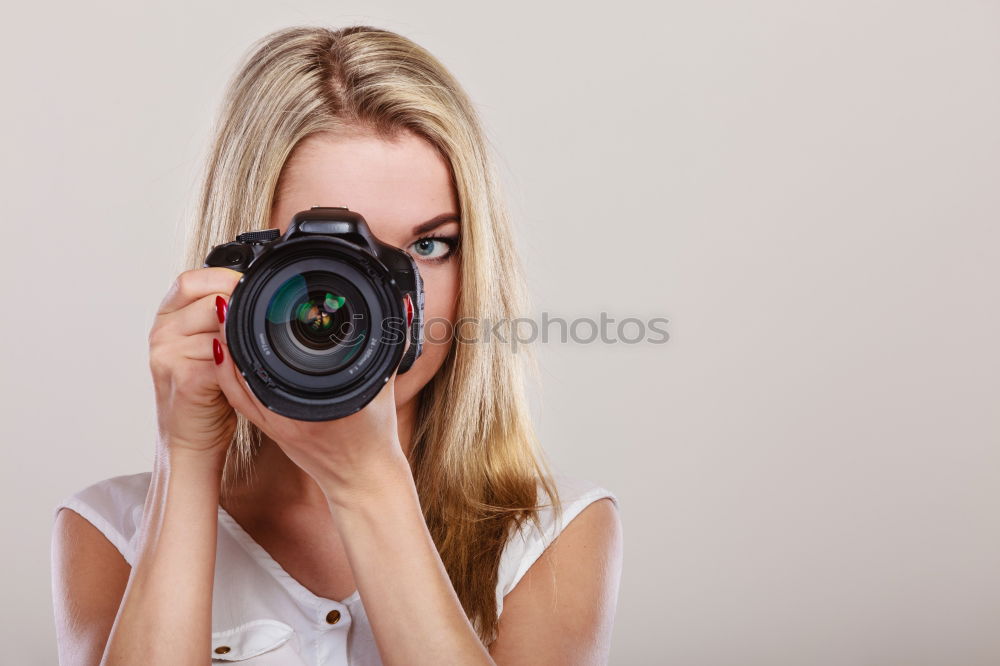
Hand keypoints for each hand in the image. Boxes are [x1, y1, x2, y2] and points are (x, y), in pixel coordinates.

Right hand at [148, 267, 243, 459]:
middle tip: (260, 325)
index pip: (191, 281)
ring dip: (244, 337)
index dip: (223, 279)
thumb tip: (255, 290)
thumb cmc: (205, 392)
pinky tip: (247, 369)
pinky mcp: (187, 379)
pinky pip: (224, 357)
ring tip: (252, 353)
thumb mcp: (207, 346)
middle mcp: (161, 333)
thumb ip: (219, 318)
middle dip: (241, 309)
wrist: (189, 440)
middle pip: (210, 299)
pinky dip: (243, 361)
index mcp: (165, 318)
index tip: (249, 289)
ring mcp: (169, 355)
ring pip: (221, 325)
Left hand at [212, 294, 410, 497]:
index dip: (261, 320)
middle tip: (231, 296)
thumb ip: (392, 343)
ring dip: (227, 346)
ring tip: (223, 315)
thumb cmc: (375, 436)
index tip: (252, 293)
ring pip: (235, 379)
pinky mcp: (268, 428)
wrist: (362, 479)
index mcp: (317, 401)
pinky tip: (225, 349)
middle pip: (247, 362)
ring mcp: (274, 422)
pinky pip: (238, 397)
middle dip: (237, 327)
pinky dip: (228, 371)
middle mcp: (289, 412)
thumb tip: (404, 306)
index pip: (278, 354)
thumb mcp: (385, 385)